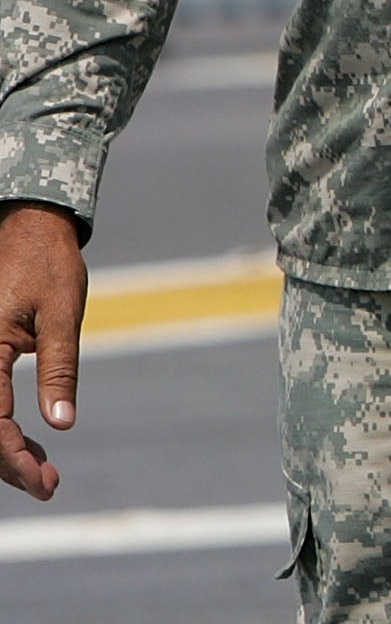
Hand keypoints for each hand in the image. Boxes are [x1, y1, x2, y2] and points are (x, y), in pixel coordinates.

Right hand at [0, 201, 84, 501]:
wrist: (30, 227)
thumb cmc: (48, 264)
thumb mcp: (61, 314)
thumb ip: (59, 369)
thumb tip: (62, 424)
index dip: (13, 458)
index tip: (45, 483)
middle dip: (8, 463)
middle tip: (49, 486)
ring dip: (3, 450)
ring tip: (42, 472)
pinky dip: (0, 428)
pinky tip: (28, 444)